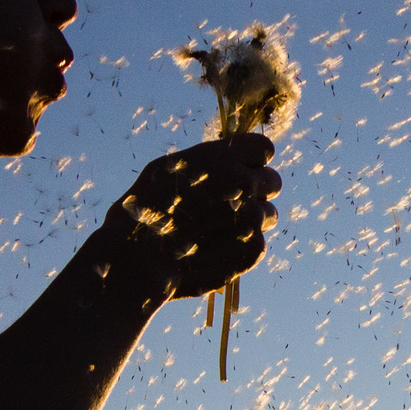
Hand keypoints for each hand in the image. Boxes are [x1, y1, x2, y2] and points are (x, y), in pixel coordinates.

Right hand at [102, 134, 280, 300]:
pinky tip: (213, 253)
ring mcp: (251, 217)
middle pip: (272, 182)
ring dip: (250, 223)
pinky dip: (240, 250)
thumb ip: (206, 162)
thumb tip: (227, 161)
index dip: (252, 162)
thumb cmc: (144, 211)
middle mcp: (243, 183)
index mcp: (223, 157)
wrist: (138, 260)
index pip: (264, 149)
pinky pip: (258, 244)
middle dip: (256, 193)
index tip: (238, 174)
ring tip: (217, 234)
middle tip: (229, 207)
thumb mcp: (168, 170)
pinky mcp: (252, 249)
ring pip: (268, 215)